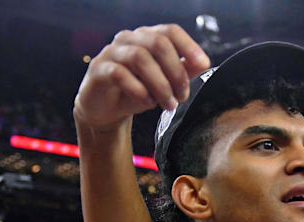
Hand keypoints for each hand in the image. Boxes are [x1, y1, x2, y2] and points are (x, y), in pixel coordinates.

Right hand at [73, 24, 209, 130]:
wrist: (107, 108)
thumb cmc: (139, 90)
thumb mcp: (166, 82)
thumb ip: (184, 71)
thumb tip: (204, 63)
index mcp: (148, 38)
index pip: (170, 31)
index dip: (188, 46)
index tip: (203, 63)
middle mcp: (129, 39)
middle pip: (158, 43)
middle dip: (176, 72)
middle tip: (182, 96)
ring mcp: (112, 51)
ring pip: (140, 58)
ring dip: (160, 84)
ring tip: (168, 104)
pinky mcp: (99, 68)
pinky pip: (120, 73)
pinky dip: (139, 90)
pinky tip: (147, 102)